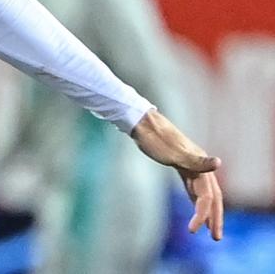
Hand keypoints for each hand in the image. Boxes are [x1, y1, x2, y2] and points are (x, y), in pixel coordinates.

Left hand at [131, 109, 223, 240]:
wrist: (142, 123)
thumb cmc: (156, 138)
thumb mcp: (174, 152)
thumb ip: (196, 161)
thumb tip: (219, 163)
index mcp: (200, 164)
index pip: (207, 196)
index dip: (203, 214)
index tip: (193, 231)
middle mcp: (200, 166)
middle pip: (212, 197)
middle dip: (215, 218)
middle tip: (216, 238)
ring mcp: (191, 166)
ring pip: (204, 193)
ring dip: (207, 211)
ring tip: (209, 230)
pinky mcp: (181, 165)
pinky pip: (193, 187)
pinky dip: (196, 200)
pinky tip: (195, 210)